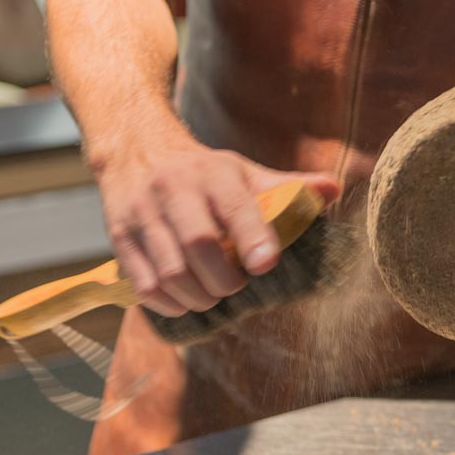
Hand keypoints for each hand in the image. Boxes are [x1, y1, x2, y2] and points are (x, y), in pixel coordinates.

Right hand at [97, 143, 340, 316]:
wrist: (136, 150)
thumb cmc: (204, 172)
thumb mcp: (244, 171)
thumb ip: (288, 186)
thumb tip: (334, 190)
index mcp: (213, 174)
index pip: (234, 206)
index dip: (252, 237)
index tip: (266, 264)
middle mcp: (173, 190)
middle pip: (197, 246)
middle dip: (224, 280)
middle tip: (238, 286)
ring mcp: (142, 214)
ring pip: (169, 272)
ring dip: (198, 297)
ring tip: (213, 295)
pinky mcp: (119, 237)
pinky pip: (143, 285)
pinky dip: (169, 304)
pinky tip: (185, 301)